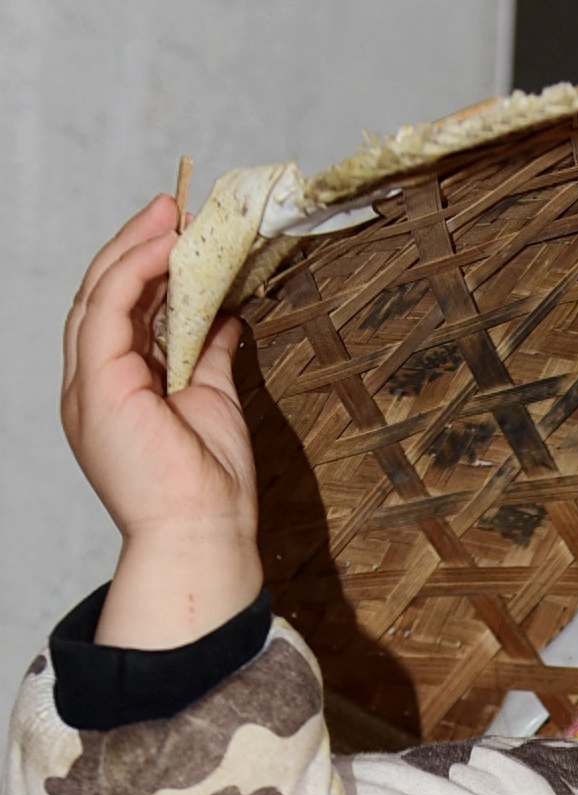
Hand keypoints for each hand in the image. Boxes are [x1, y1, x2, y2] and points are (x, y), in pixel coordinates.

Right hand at [61, 195, 260, 646]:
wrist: (202, 535)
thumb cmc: (210, 490)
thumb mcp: (213, 404)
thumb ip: (209, 359)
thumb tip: (223, 318)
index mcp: (118, 391)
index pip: (123, 314)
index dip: (147, 271)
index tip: (181, 239)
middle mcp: (94, 384)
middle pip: (104, 296)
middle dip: (137, 247)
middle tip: (174, 210)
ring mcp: (88, 383)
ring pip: (99, 293)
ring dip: (134, 247)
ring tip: (171, 213)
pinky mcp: (97, 382)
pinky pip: (107, 307)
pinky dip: (132, 270)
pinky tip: (163, 246)